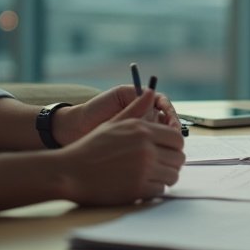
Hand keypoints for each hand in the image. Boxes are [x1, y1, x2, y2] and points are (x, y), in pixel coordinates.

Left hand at [54, 84, 181, 144]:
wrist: (76, 128)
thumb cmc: (95, 110)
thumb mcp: (117, 98)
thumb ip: (136, 97)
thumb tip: (154, 93)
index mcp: (140, 102)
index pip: (163, 105)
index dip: (169, 112)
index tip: (170, 120)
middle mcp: (143, 116)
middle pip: (167, 122)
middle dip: (172, 128)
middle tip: (174, 136)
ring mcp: (140, 133)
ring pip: (161, 137)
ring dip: (167, 142)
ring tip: (167, 146)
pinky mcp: (134, 148)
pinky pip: (151, 149)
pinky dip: (157, 152)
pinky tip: (158, 156)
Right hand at [57, 89, 185, 204]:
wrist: (70, 171)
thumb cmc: (90, 147)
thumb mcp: (114, 123)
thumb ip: (136, 109)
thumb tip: (151, 92)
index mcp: (143, 130)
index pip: (177, 138)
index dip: (174, 146)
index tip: (167, 152)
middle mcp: (146, 148)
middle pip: (179, 158)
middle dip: (173, 163)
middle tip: (161, 166)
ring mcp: (144, 169)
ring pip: (172, 175)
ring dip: (165, 177)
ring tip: (152, 176)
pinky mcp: (139, 189)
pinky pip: (160, 190)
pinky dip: (154, 189)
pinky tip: (142, 185)